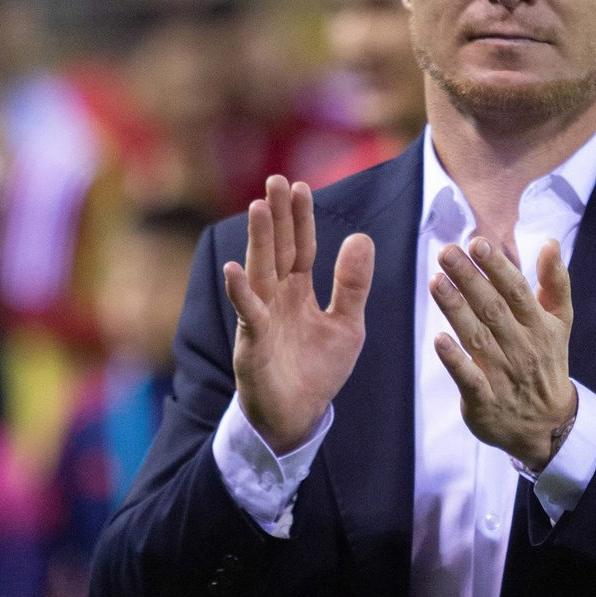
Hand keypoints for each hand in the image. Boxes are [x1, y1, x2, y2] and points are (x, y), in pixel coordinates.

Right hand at [223, 177, 374, 453]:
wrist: (298, 417)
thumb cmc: (317, 370)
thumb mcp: (347, 324)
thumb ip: (353, 284)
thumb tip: (361, 236)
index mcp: (299, 291)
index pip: (302, 247)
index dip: (302, 218)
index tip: (301, 186)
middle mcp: (277, 298)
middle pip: (279, 250)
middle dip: (278, 216)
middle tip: (275, 180)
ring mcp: (262, 318)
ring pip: (261, 271)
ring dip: (260, 240)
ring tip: (259, 207)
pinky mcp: (253, 343)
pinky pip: (247, 314)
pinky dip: (240, 292)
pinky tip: (234, 269)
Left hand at [430, 237, 576, 470]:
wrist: (548, 425)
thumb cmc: (547, 361)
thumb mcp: (559, 322)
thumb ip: (555, 282)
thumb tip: (551, 242)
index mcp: (539, 326)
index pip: (517, 291)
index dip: (497, 267)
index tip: (477, 243)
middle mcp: (522, 348)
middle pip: (493, 310)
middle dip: (470, 280)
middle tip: (447, 252)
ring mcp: (503, 376)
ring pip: (477, 338)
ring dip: (456, 310)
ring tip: (436, 282)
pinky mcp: (485, 401)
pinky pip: (469, 379)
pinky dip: (455, 360)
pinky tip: (439, 340)